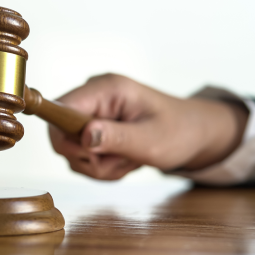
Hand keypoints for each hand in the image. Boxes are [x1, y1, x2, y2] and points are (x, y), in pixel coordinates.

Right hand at [49, 73, 247, 179]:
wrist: (194, 133)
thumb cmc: (179, 131)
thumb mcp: (150, 140)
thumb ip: (115, 138)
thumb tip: (83, 137)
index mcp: (107, 89)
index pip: (60, 110)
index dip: (66, 139)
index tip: (92, 155)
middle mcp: (94, 96)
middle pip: (61, 135)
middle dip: (89, 159)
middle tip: (121, 161)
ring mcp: (93, 111)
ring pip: (71, 150)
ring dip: (98, 166)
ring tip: (128, 160)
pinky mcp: (93, 125)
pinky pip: (82, 154)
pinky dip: (101, 166)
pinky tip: (124, 159)